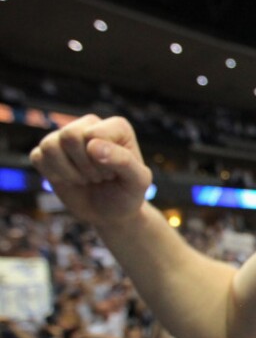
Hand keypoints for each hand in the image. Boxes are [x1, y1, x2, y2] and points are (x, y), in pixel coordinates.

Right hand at [30, 115, 151, 225]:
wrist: (111, 212)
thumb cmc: (127, 193)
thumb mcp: (138, 182)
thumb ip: (124, 161)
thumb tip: (92, 145)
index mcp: (117, 127)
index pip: (93, 134)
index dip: (100, 160)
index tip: (114, 173)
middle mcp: (90, 125)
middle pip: (69, 135)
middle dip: (84, 165)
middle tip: (99, 176)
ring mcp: (67, 138)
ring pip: (50, 145)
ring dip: (68, 171)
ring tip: (85, 178)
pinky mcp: (48, 153)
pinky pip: (37, 156)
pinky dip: (52, 175)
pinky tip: (69, 180)